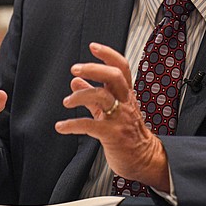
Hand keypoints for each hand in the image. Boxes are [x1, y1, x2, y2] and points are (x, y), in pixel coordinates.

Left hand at [54, 43, 169, 192]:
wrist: (143, 158)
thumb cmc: (128, 133)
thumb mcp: (111, 111)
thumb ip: (93, 96)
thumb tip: (76, 81)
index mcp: (126, 95)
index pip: (121, 67)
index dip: (108, 55)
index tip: (93, 46)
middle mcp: (125, 103)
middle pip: (114, 76)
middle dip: (93, 69)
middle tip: (75, 69)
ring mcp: (120, 118)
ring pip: (102, 97)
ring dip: (80, 96)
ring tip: (67, 102)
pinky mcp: (113, 135)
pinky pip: (90, 125)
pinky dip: (72, 124)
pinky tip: (61, 126)